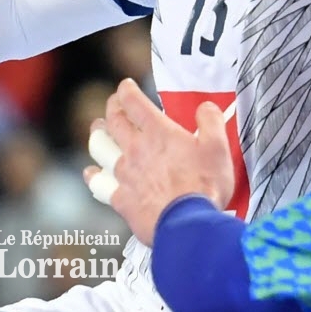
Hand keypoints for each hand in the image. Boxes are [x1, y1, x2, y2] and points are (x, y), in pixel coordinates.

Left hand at [84, 79, 234, 244]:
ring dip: (98, 135)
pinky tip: (91, 173)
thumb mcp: (218, 148)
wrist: (188, 225)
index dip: (126, 90)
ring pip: (99, 148)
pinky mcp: (120, 198)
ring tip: (98, 130)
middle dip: (112, 108)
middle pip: (113, 121)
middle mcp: (135, 149)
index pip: (133, 102)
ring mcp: (124, 174)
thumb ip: (210, 122)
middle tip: (113, 104)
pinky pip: (99, 183)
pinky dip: (93, 175)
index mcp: (158, 133)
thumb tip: (205, 108)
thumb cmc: (205, 186)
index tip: (126, 86)